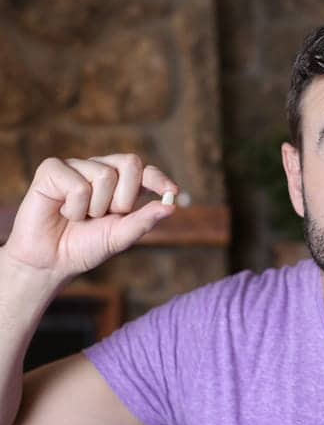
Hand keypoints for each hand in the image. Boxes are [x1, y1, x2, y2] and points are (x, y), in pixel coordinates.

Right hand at [2, 154, 177, 282]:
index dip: (159, 178)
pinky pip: (78, 184)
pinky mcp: (52, 169)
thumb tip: (171, 207)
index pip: (145, 171)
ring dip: (95, 207)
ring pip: (104, 175)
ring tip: (79, 217)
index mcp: (121, 185)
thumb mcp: (121, 236)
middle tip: (105, 216)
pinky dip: (74, 207)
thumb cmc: (86, 246)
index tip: (172, 191)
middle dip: (124, 198)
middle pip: (130, 163)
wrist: (51, 261)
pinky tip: (63, 212)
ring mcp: (77, 167)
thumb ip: (144, 220)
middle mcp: (101, 170)